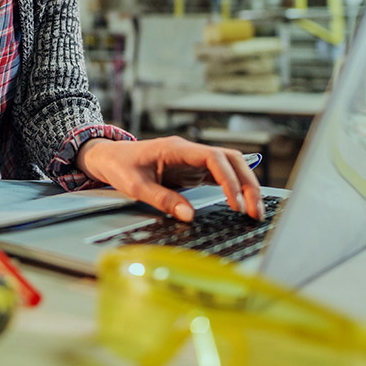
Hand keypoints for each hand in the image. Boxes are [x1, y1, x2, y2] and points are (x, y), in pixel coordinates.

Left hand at [76, 136, 263, 221]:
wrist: (109, 157)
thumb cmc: (120, 166)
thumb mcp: (136, 186)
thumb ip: (163, 199)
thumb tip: (189, 216)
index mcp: (176, 149)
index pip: (213, 157)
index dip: (229, 179)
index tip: (235, 203)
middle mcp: (189, 151)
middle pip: (230, 159)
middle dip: (247, 183)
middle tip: (256, 210)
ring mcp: (193, 160)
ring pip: (229, 166)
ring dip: (244, 185)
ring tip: (254, 210)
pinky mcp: (192, 170)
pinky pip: (220, 175)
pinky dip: (234, 188)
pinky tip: (242, 204)